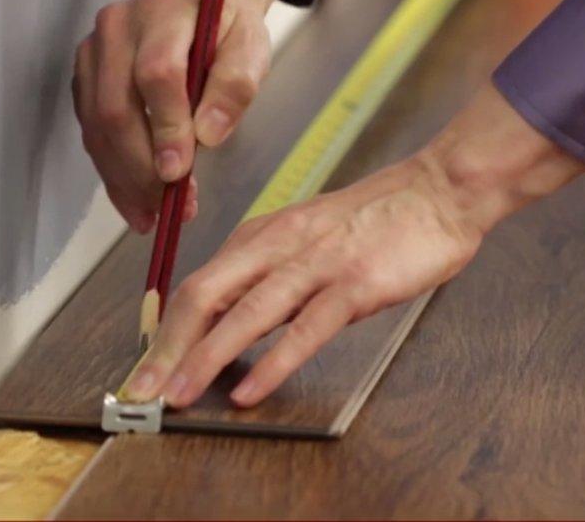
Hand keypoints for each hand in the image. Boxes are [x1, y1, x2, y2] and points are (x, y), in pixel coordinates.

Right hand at [71, 0, 295, 232]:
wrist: (197, 1)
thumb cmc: (226, 27)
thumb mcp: (251, 47)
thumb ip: (235, 86)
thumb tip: (208, 135)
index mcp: (164, 12)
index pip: (157, 74)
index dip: (165, 127)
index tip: (176, 174)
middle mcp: (118, 28)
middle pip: (116, 107)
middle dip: (140, 168)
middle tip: (167, 209)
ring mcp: (94, 51)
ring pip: (97, 126)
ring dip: (123, 179)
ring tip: (152, 216)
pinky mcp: (86, 77)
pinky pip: (92, 132)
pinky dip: (113, 172)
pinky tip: (135, 200)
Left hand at [124, 84, 584, 406]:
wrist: (440, 190)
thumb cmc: (383, 217)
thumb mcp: (313, 237)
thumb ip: (275, 274)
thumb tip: (239, 322)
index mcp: (266, 234)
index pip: (200, 284)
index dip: (167, 330)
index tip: (148, 366)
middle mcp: (280, 245)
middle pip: (205, 295)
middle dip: (167, 347)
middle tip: (143, 389)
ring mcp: (317, 263)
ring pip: (246, 313)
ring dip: (204, 357)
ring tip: (177, 394)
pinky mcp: (353, 283)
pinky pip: (305, 329)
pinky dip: (273, 362)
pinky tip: (250, 389)